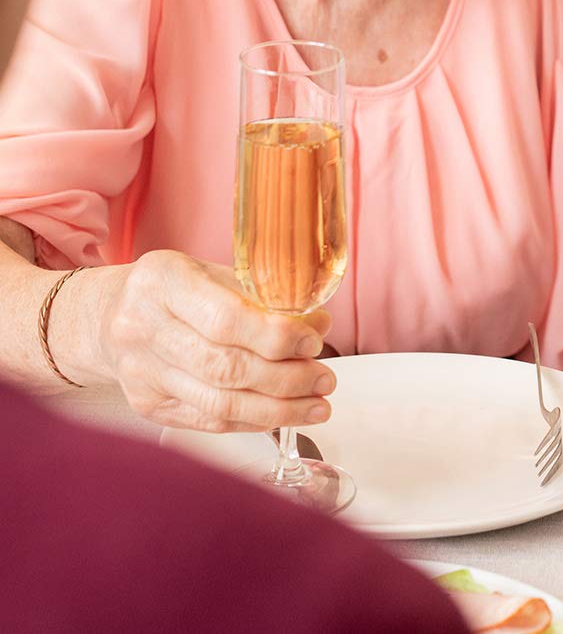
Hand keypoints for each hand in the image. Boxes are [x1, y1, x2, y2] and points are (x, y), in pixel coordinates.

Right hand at [95, 249, 335, 432]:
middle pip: (224, 367)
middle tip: (325, 380)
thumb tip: (319, 324)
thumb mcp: (210, 272)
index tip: (313, 342)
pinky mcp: (146, 405)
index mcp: (163, 282)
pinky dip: (251, 420)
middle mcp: (143, 328)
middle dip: (285, 379)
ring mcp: (141, 373)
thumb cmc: (172, 289)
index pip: (226, 318)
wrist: (106, 317)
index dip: (276, 336)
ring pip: (217, 402)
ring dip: (276, 409)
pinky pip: (206, 420)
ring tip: (316, 406)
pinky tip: (282, 415)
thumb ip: (262, 295)